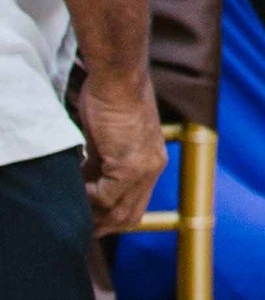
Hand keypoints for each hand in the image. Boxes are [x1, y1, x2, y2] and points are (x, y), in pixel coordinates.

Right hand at [80, 75, 165, 242]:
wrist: (119, 76)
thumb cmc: (111, 97)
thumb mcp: (109, 138)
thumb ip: (103, 163)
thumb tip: (88, 183)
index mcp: (152, 160)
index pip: (134, 204)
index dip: (110, 214)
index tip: (88, 213)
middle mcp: (154, 167)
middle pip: (130, 216)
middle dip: (103, 223)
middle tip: (81, 221)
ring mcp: (144, 168)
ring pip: (119, 211)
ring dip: (94, 212)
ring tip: (75, 204)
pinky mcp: (130, 165)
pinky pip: (106, 196)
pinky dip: (88, 197)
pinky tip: (76, 187)